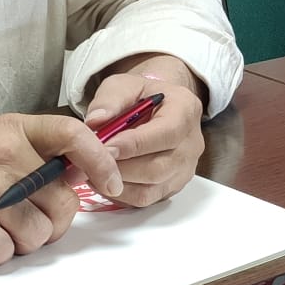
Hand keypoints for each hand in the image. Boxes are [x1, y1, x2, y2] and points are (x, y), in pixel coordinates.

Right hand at [0, 114, 120, 264]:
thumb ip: (38, 157)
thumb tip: (86, 173)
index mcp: (13, 129)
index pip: (74, 135)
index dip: (101, 163)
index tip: (112, 186)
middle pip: (61, 200)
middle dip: (51, 225)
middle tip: (22, 225)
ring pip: (36, 232)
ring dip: (21, 244)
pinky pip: (2, 250)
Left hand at [84, 64, 205, 207]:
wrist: (156, 109)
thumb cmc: (141, 96)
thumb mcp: (124, 85)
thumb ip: (110, 99)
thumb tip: (95, 121)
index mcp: (186, 110)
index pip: (166, 133)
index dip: (135, 144)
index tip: (106, 147)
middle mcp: (192, 143)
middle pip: (159, 167)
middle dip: (122, 167)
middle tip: (93, 162)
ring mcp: (185, 169)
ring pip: (151, 188)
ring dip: (118, 183)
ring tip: (94, 171)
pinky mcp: (172, 186)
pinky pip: (146, 199)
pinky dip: (121, 193)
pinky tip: (105, 179)